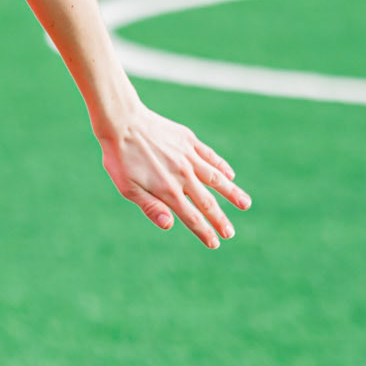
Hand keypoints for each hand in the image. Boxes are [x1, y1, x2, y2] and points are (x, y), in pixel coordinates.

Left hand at [96, 108, 249, 247]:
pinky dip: (222, 167)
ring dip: (232, 193)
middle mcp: (183, 175)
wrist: (122, 122)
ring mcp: (188, 157)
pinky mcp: (188, 140)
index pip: (191, 217)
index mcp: (168, 190)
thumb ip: (150, 207)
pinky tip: (230, 175)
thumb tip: (170, 225)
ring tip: (245, 204)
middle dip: (220, 220)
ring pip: (217, 179)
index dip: (204, 232)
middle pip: (207, 202)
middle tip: (230, 233)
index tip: (215, 243)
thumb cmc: (120, 158)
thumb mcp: (128, 188)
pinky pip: (210, 156)